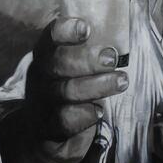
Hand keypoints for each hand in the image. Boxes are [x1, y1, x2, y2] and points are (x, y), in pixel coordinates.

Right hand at [0, 17, 126, 162]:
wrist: (42, 134)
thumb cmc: (69, 91)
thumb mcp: (75, 69)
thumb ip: (90, 53)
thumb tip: (118, 37)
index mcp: (46, 57)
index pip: (49, 38)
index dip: (65, 31)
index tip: (86, 28)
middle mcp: (40, 78)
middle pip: (57, 64)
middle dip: (87, 59)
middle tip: (112, 59)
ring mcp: (42, 104)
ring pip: (66, 91)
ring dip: (97, 86)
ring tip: (122, 81)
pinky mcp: (49, 129)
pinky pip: (65, 121)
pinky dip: (85, 114)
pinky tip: (99, 111)